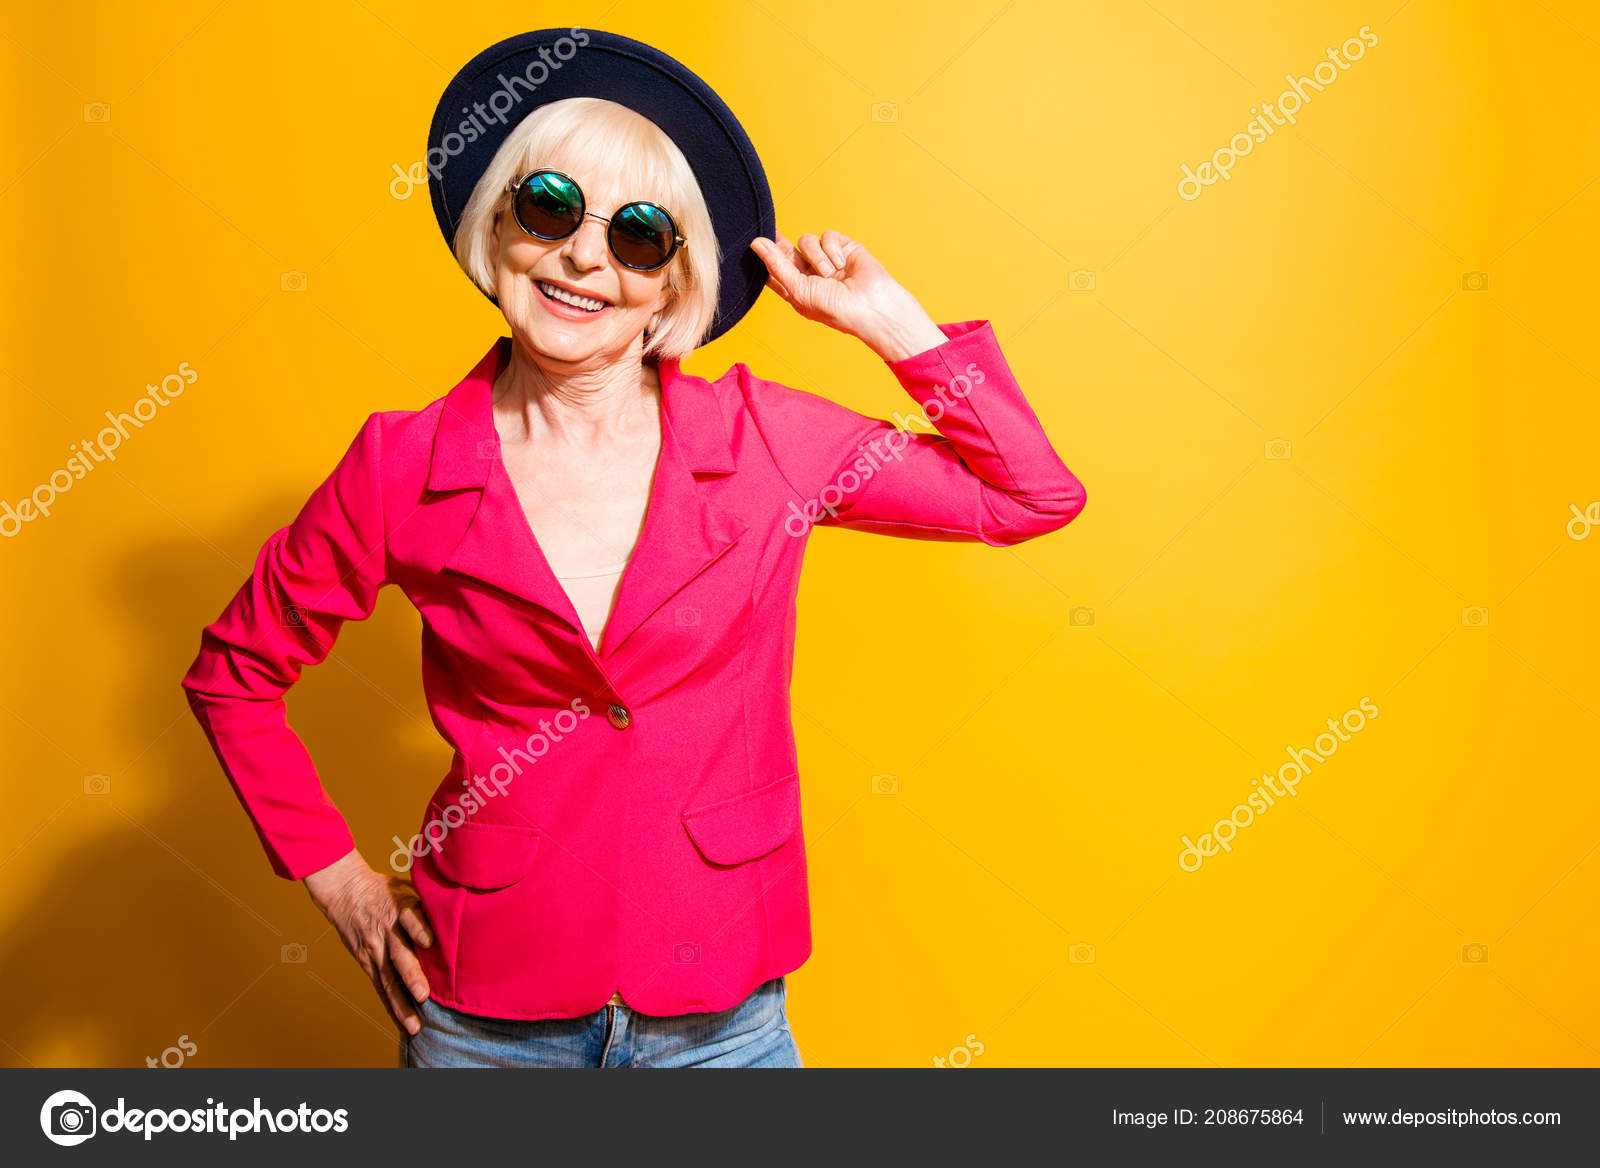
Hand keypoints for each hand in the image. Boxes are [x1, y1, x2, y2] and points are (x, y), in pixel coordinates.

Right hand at [303, 849, 433, 1035]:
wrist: (346, 892)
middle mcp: (386, 931)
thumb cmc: (386, 889)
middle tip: (422, 994)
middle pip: (399, 953)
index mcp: (399, 907)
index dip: (418, 928)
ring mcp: (375, 950)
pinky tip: (404, 1024)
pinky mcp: (368, 963)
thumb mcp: (408, 886)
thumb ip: (430, 900)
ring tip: (414, 1024)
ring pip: (388, 979)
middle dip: (411, 975)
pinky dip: (392, 1006)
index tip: (429, 941)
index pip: (409, 917)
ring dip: (401, 1002)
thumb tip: (467, 902)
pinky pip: (381, 987)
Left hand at [751, 230, 946, 361]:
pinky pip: (828, 236)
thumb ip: (776, 265)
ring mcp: (828, 260)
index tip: (754, 241)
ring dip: (817, 256)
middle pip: (788, 251)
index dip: (765, 257)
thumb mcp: (799, 290)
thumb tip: (756, 243)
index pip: (775, 270)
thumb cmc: (835, 309)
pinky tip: (842, 264)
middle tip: (769, 230)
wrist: (872, 306)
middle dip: (780, 244)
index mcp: (797, 289)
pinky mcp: (844, 248)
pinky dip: (832, 249)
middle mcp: (811, 274)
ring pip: (808, 241)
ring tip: (830, 273)